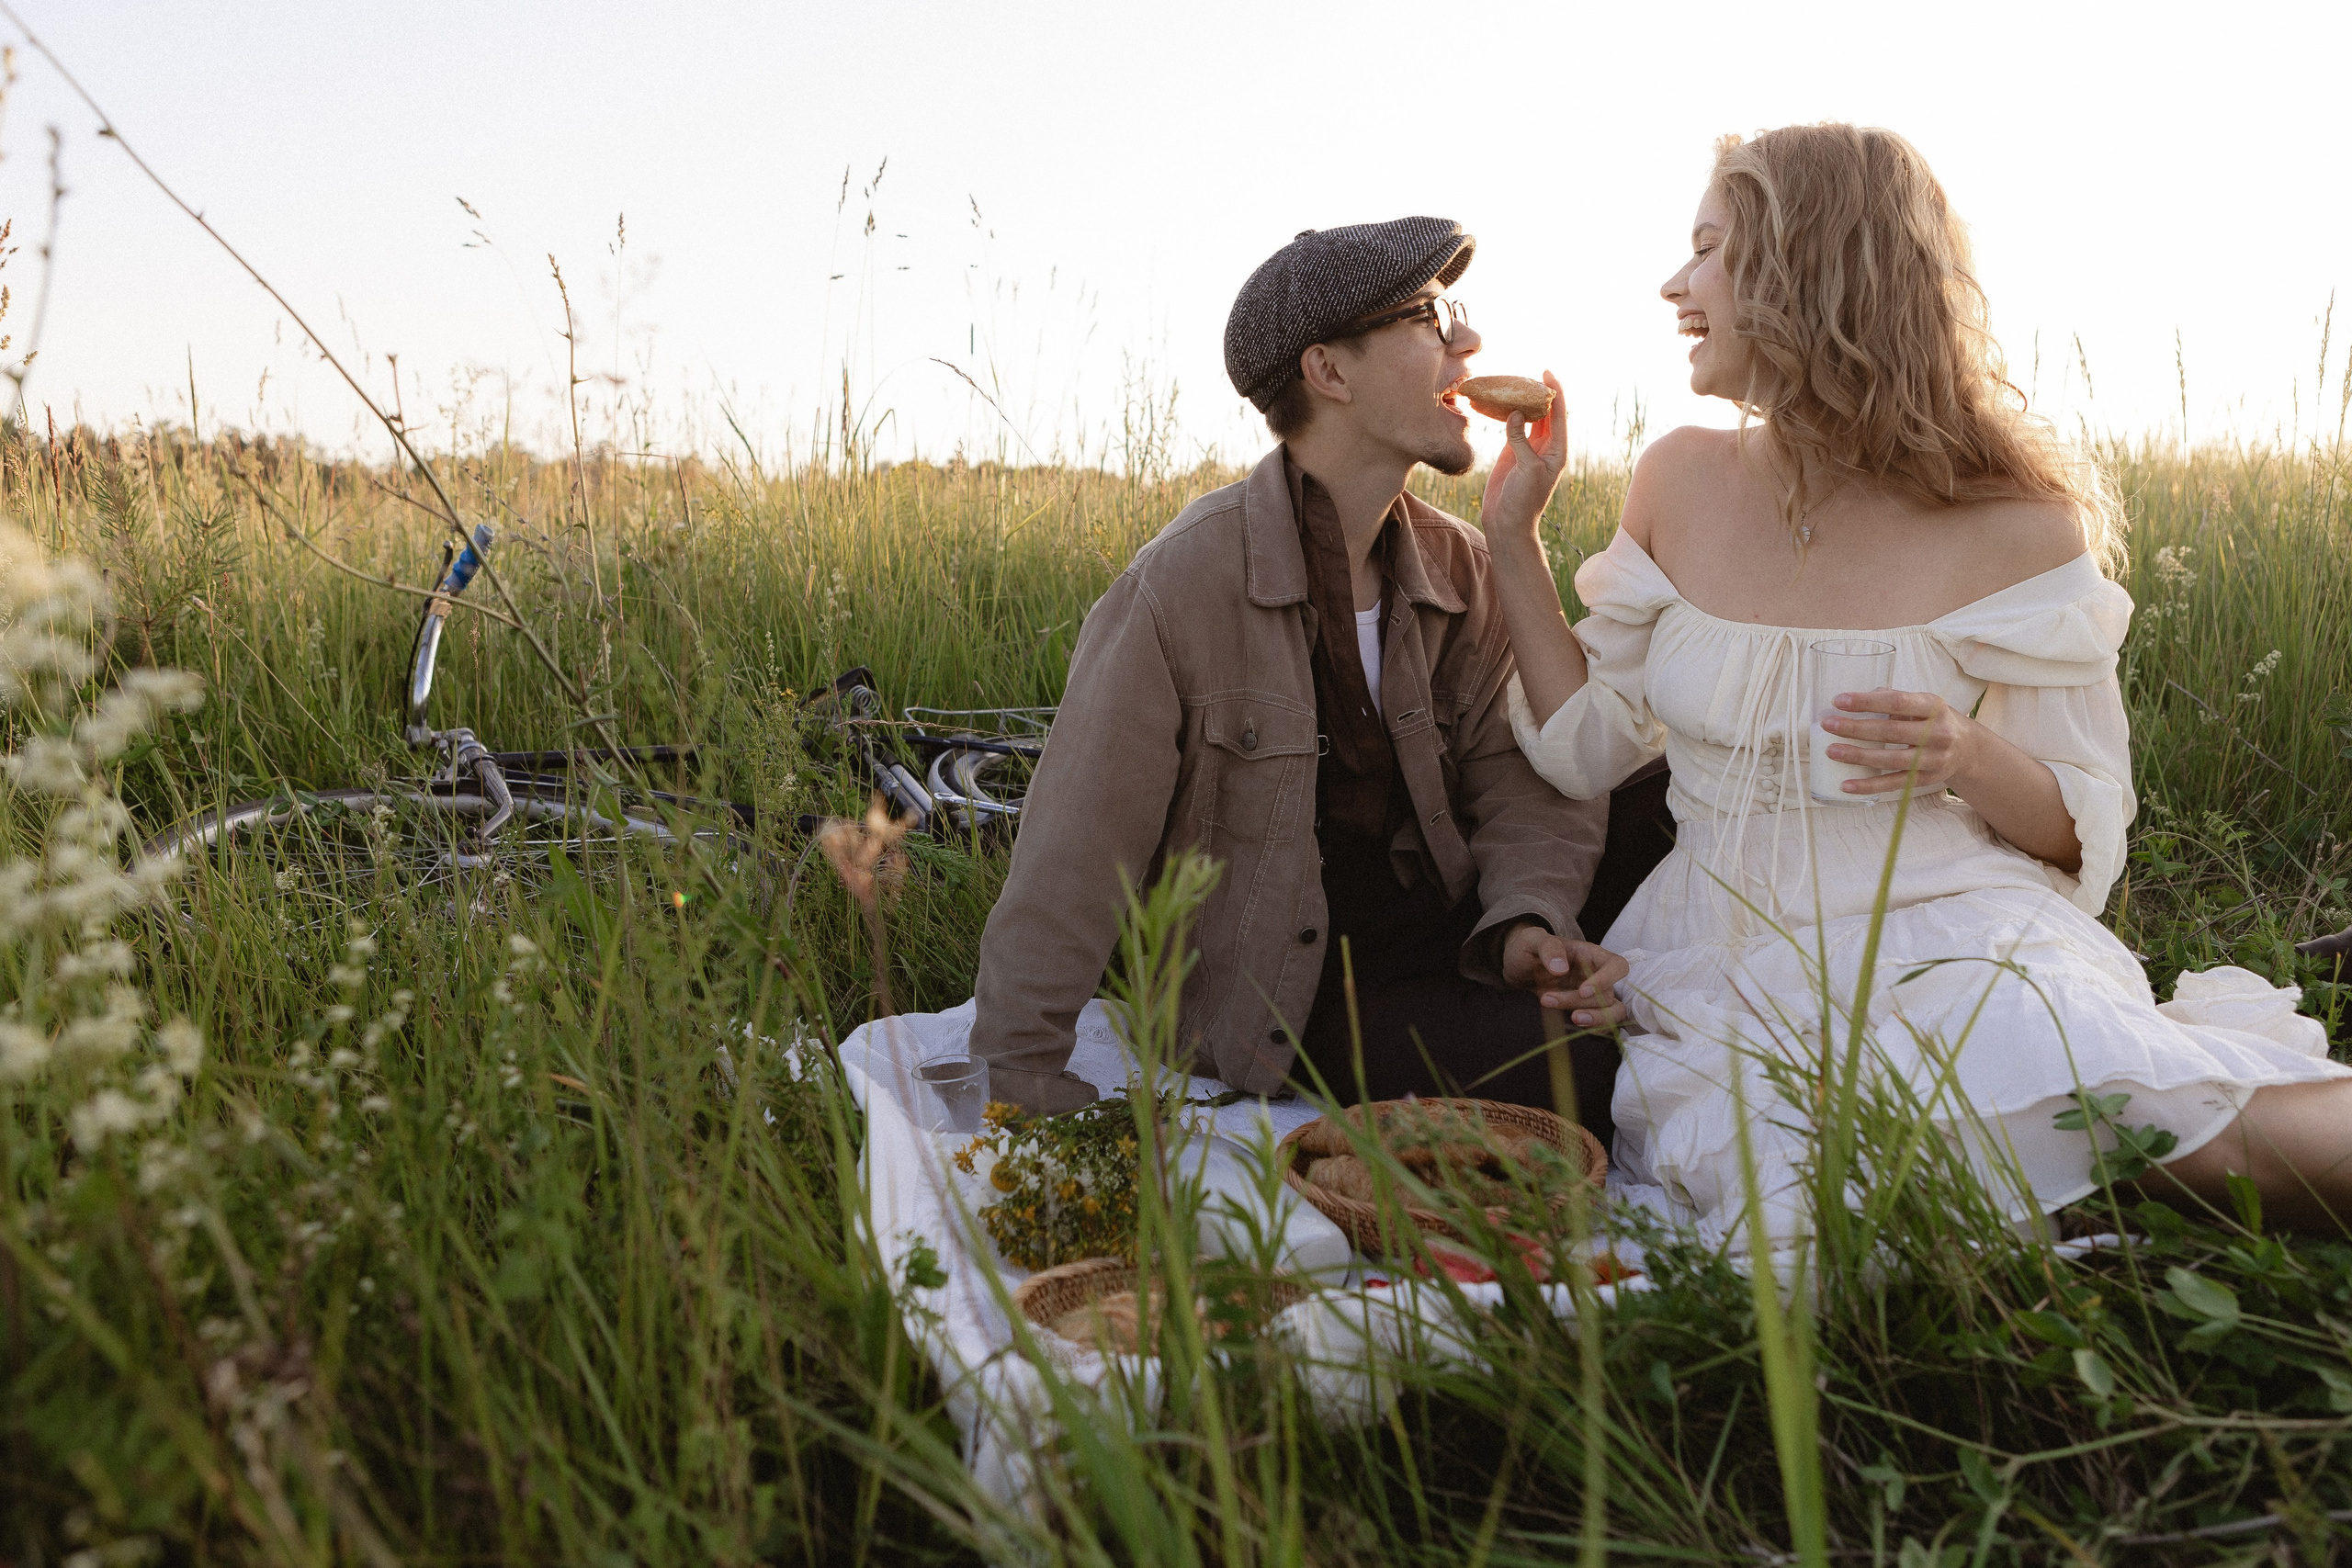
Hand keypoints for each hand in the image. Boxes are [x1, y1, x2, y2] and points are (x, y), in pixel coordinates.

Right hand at [1477, 369, 1567, 545]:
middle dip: (1538, 393)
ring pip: (1528, 418)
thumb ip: (1522, 440)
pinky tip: (1500, 402)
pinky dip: (1506, 415)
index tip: (1547, 373)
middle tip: (1527, 374)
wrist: (1508, 523)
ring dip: (1522, 401)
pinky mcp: (1511, 452)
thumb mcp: (1528, 469)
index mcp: (1557, 450)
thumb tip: (1516, 413)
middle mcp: (1546, 447)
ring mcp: (1528, 448)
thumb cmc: (1524, 500)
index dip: (1554, 392)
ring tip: (1513, 383)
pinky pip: (1511, 427)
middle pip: (1545, 412)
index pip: (1559, 415)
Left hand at [1500, 920, 1629, 1027]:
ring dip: (1593, 1019)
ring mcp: (1592, 997)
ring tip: (1571, 1019)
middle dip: (1581, 1002)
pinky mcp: (1583, 1013)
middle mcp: (1596, 977)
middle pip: (1608, 995)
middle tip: (1548, 1000)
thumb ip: (1548, 947)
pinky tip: (1569, 1026)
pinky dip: (1590, 1030)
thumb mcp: (1531, 939)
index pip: (1617, 966)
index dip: (1607, 980)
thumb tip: (1561, 968)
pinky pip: (1600, 1026)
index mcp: (1590, 955)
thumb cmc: (1528, 949)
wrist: (1516, 970)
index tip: (1583, 990)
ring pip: (1610, 1013)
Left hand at [1820, 688, 1978, 795]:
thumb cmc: (1933, 721)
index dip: (1867, 701)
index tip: (1839, 701)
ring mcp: (1934, 758)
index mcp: (1933, 706)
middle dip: (1856, 728)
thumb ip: (1894, 698)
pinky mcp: (1927, 779)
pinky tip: (1846, 785)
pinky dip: (1869, 785)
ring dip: (1858, 756)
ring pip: (1891, 759)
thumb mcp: (1922, 704)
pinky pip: (1894, 784)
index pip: (1898, 701)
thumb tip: (1855, 699)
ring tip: (1831, 751)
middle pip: (1892, 731)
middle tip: (1828, 725)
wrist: (1968, 749)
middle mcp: (1938, 732)